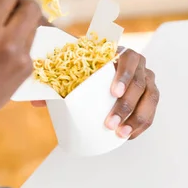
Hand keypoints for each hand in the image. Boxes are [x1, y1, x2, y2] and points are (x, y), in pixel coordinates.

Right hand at [0, 0, 42, 130]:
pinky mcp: (26, 71)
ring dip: (22, 23)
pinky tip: (2, 54)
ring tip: (4, 32)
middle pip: (31, 8)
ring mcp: (20, 58)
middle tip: (9, 8)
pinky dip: (19, 43)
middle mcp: (7, 42)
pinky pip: (29, 46)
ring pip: (34, 26)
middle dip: (21, 3)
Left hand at [30, 47, 159, 139]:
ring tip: (121, 134)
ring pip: (149, 99)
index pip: (129, 60)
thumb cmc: (86, 67)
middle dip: (126, 106)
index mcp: (121, 52)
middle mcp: (139, 64)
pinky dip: (142, 124)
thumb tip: (36, 101)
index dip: (123, 76)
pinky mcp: (150, 95)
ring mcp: (148, 79)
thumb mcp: (73, 68)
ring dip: (136, 118)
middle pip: (139, 84)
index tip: (112, 92)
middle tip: (110, 123)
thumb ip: (56, 80)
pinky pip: (151, 111)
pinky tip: (129, 135)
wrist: (101, 66)